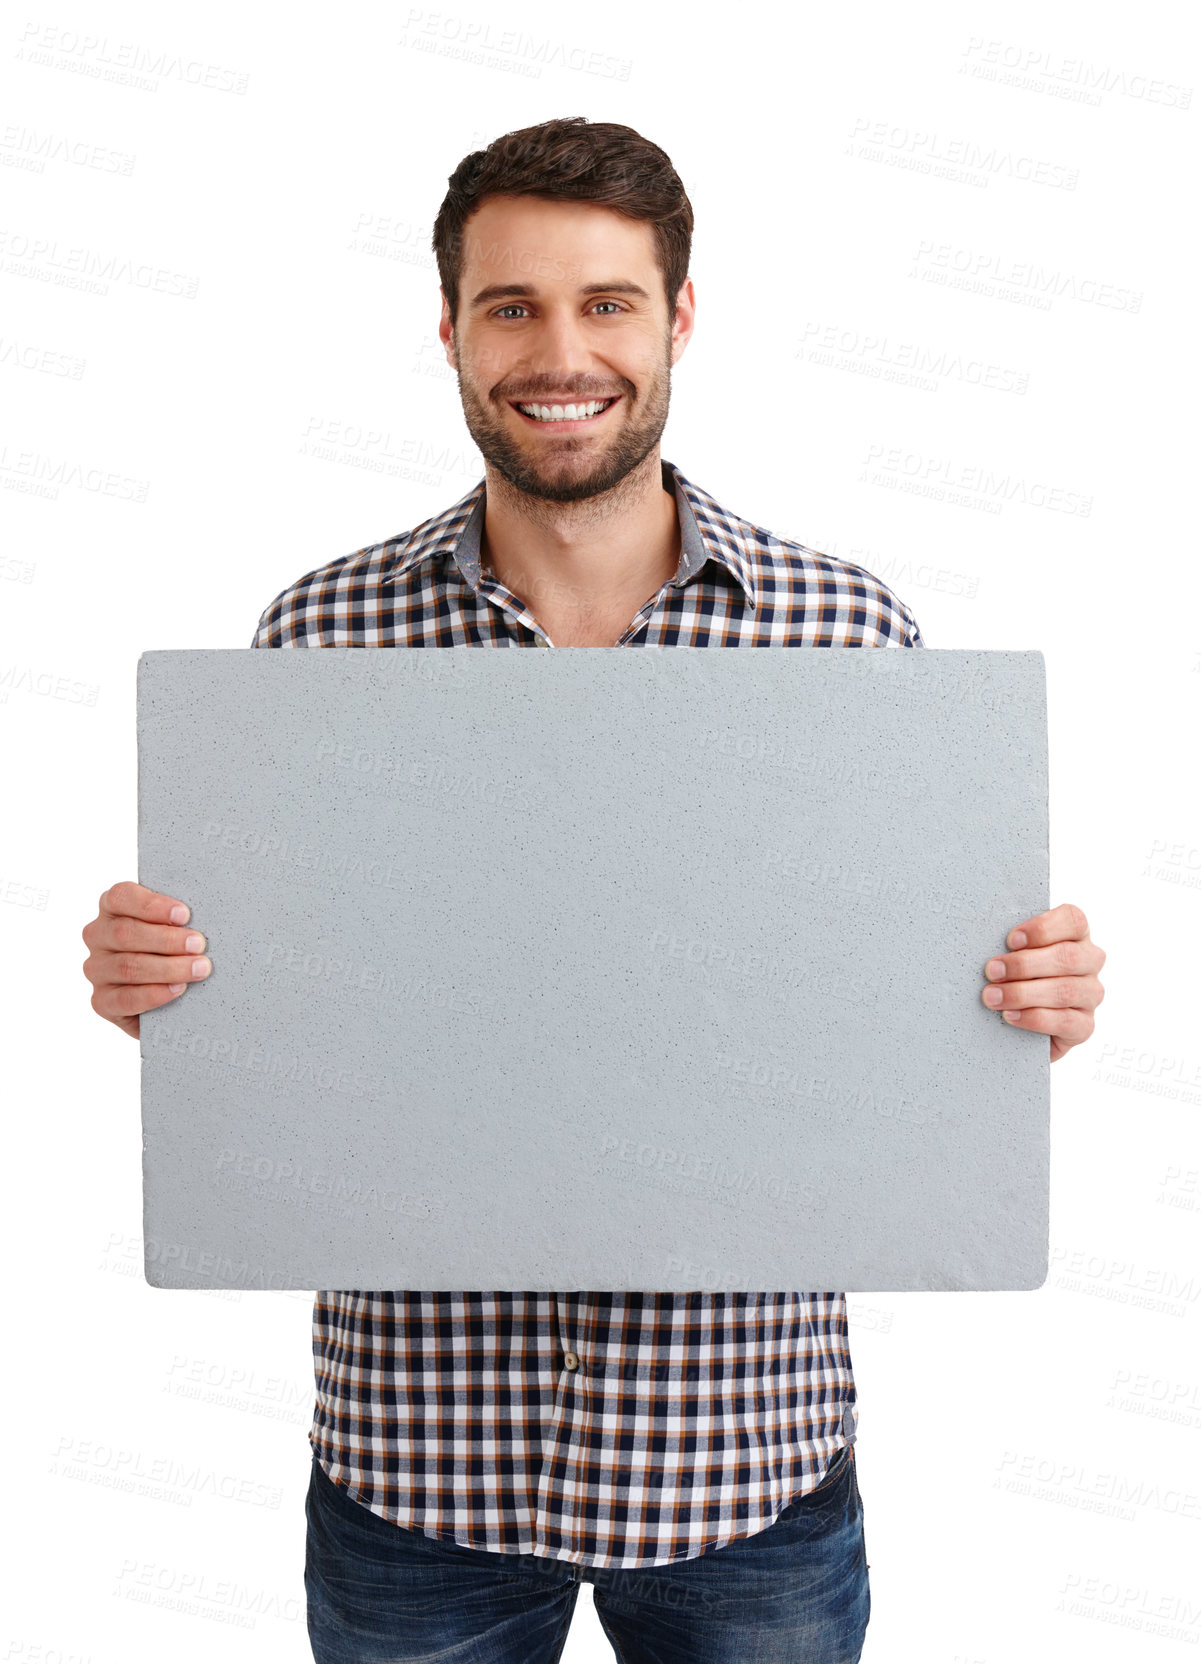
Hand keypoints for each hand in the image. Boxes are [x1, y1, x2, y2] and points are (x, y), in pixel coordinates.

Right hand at [81, 881, 211, 1039]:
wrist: (165, 1000)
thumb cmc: (173, 949)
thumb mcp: (173, 926)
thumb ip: (177, 918)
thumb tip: (206, 914)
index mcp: (113, 908)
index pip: (121, 897)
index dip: (152, 905)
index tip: (184, 915)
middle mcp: (98, 936)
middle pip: (125, 933)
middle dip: (167, 939)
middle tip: (198, 944)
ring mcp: (97, 969)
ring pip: (127, 966)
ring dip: (168, 968)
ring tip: (198, 968)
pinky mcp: (102, 1000)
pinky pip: (125, 998)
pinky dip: (155, 994)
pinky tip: (178, 989)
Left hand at [981, 902, 1104, 1063]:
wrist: (1023, 1025)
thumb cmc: (1016, 976)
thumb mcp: (1015, 953)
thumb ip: (1013, 945)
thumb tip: (990, 948)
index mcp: (1076, 935)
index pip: (1073, 920)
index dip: (1042, 928)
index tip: (1011, 940)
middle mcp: (1090, 961)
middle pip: (1067, 957)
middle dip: (1024, 965)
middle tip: (992, 971)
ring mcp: (1091, 994)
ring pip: (1065, 990)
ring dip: (1022, 993)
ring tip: (993, 997)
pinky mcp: (1085, 1025)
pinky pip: (1066, 1021)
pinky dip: (1034, 1018)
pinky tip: (1010, 1016)